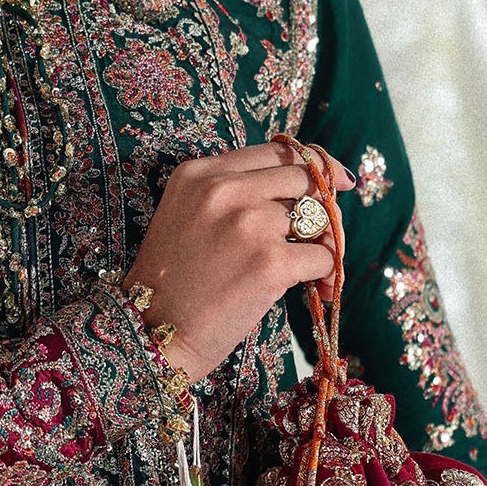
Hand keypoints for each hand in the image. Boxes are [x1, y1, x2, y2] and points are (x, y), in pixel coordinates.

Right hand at [122, 141, 353, 382]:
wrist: (150, 333)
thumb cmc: (171, 283)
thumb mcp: (187, 216)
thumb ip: (231, 194)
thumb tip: (303, 191)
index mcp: (200, 173)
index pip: (275, 151)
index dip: (313, 164)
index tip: (336, 179)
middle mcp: (224, 190)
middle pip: (302, 176)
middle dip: (323, 205)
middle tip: (322, 235)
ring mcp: (248, 223)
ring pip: (317, 219)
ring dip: (323, 245)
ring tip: (313, 273)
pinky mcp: (269, 262)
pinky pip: (322, 257)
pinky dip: (324, 276)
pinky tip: (313, 291)